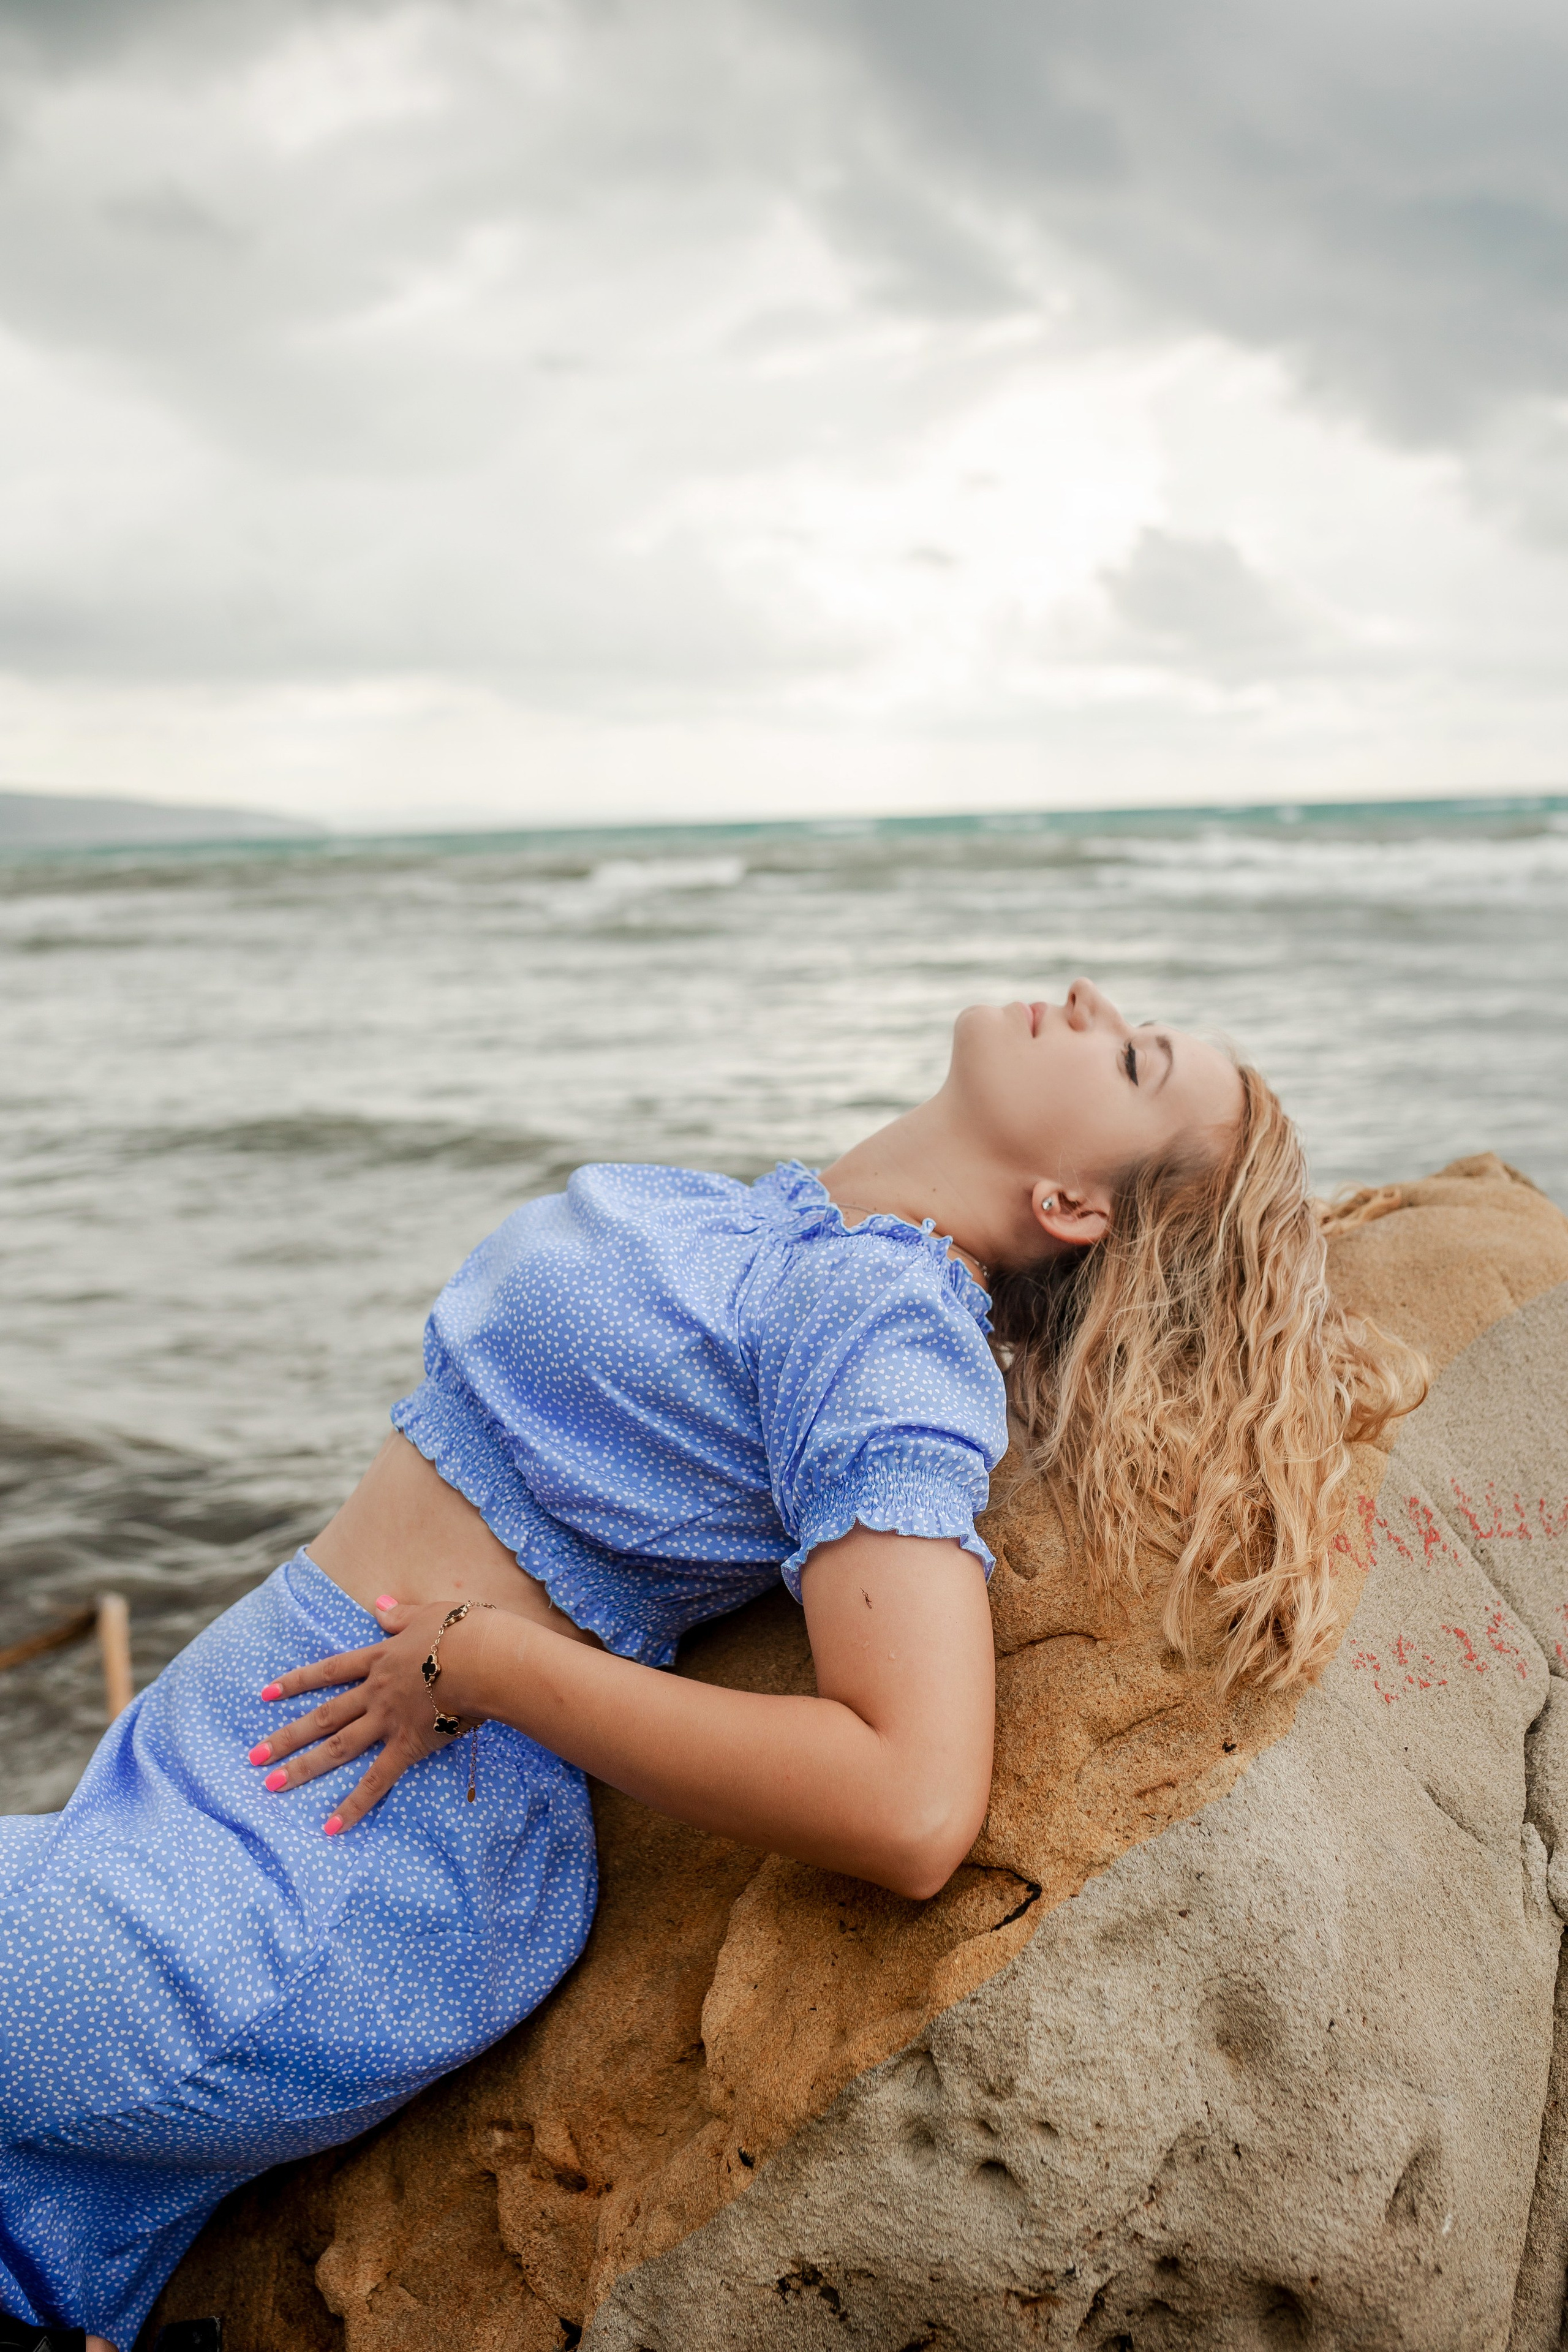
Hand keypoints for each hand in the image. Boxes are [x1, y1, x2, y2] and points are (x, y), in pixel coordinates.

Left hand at [247, 1598, 487, 1834]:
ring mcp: (388, 1721)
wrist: (484, 1659)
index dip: (297, 1683)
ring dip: (304, 1767)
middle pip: (323, 1715)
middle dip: (286, 1736)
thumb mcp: (429, 1613)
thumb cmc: (464, 1632)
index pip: (330, 1671)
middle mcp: (375, 1692)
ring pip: (338, 1747)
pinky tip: (331, 1827)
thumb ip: (400, 1613)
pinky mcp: (408, 1746)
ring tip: (272, 1785)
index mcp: (380, 1659)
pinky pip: (377, 1781)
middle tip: (254, 1755)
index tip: (266, 1694)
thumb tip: (378, 1603)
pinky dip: (354, 1804)